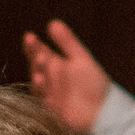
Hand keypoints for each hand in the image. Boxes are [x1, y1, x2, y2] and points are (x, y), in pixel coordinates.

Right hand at [23, 19, 109, 133]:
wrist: (104, 112)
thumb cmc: (95, 85)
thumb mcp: (81, 59)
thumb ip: (67, 42)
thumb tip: (52, 22)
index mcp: (58, 67)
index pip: (41, 53)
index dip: (34, 46)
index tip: (30, 36)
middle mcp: (51, 79)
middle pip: (38, 66)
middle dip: (35, 56)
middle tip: (35, 46)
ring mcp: (50, 94)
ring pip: (38, 81)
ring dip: (38, 70)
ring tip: (41, 58)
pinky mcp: (51, 109)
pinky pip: (42, 97)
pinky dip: (41, 88)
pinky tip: (41, 78)